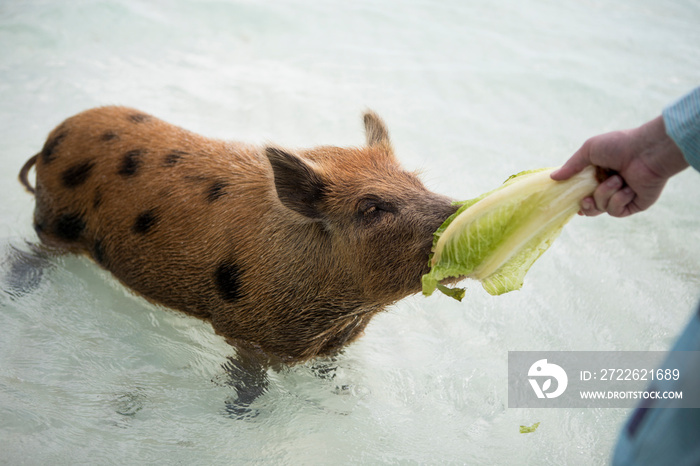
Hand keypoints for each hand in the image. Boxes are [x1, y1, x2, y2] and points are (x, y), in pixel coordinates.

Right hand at [550, 116, 688, 216]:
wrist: (647, 151)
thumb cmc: (619, 146)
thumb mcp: (588, 150)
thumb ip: (571, 166)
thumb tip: (553, 177)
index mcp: (599, 174)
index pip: (583, 192)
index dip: (576, 198)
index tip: (571, 200)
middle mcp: (610, 186)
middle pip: (590, 206)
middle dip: (586, 205)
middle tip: (587, 199)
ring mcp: (622, 196)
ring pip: (602, 208)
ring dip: (605, 194)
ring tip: (617, 179)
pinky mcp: (634, 205)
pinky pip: (616, 211)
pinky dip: (618, 200)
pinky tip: (628, 188)